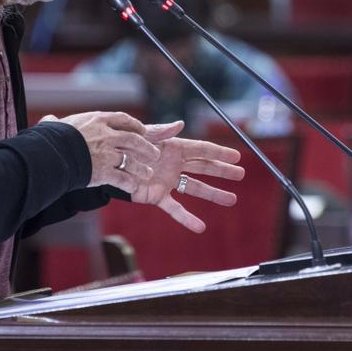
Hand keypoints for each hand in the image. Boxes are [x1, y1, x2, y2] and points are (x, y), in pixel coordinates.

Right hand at [42, 111, 161, 190]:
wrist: (49, 154)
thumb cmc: (49, 138)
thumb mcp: (56, 125)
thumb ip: (57, 123)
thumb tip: (49, 120)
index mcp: (97, 120)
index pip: (122, 119)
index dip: (134, 125)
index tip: (141, 130)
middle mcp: (106, 135)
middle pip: (133, 139)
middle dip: (146, 147)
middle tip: (155, 153)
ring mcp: (107, 154)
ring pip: (131, 160)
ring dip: (141, 167)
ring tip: (148, 173)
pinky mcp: (104, 172)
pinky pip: (122, 179)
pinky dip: (129, 183)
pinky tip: (133, 187)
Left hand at [130, 120, 244, 233]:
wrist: (110, 163)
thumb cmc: (127, 145)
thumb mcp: (144, 135)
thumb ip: (162, 131)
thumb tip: (181, 124)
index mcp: (174, 148)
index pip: (202, 150)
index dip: (220, 153)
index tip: (237, 157)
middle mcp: (175, 164)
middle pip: (204, 168)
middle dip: (223, 171)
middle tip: (241, 175)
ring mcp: (168, 181)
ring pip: (195, 188)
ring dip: (213, 194)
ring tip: (232, 200)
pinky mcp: (158, 196)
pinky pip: (175, 208)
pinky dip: (187, 218)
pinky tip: (200, 227)